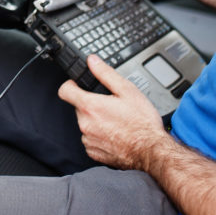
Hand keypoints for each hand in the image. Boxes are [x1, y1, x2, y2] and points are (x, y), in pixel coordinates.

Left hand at [57, 55, 168, 169]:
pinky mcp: (94, 153)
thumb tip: (92, 61)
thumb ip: (105, 73)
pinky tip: (115, 133)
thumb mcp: (127, 90)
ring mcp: (89, 139)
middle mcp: (85, 124)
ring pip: (86, 124)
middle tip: (110, 105)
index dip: (71, 85)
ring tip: (116, 121)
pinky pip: (91, 139)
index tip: (78, 85)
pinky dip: (100, 135)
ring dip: (96, 121)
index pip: (65, 91)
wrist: (151, 150)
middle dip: (91, 104)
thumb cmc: (142, 123)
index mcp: (90, 106)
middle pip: (79, 108)